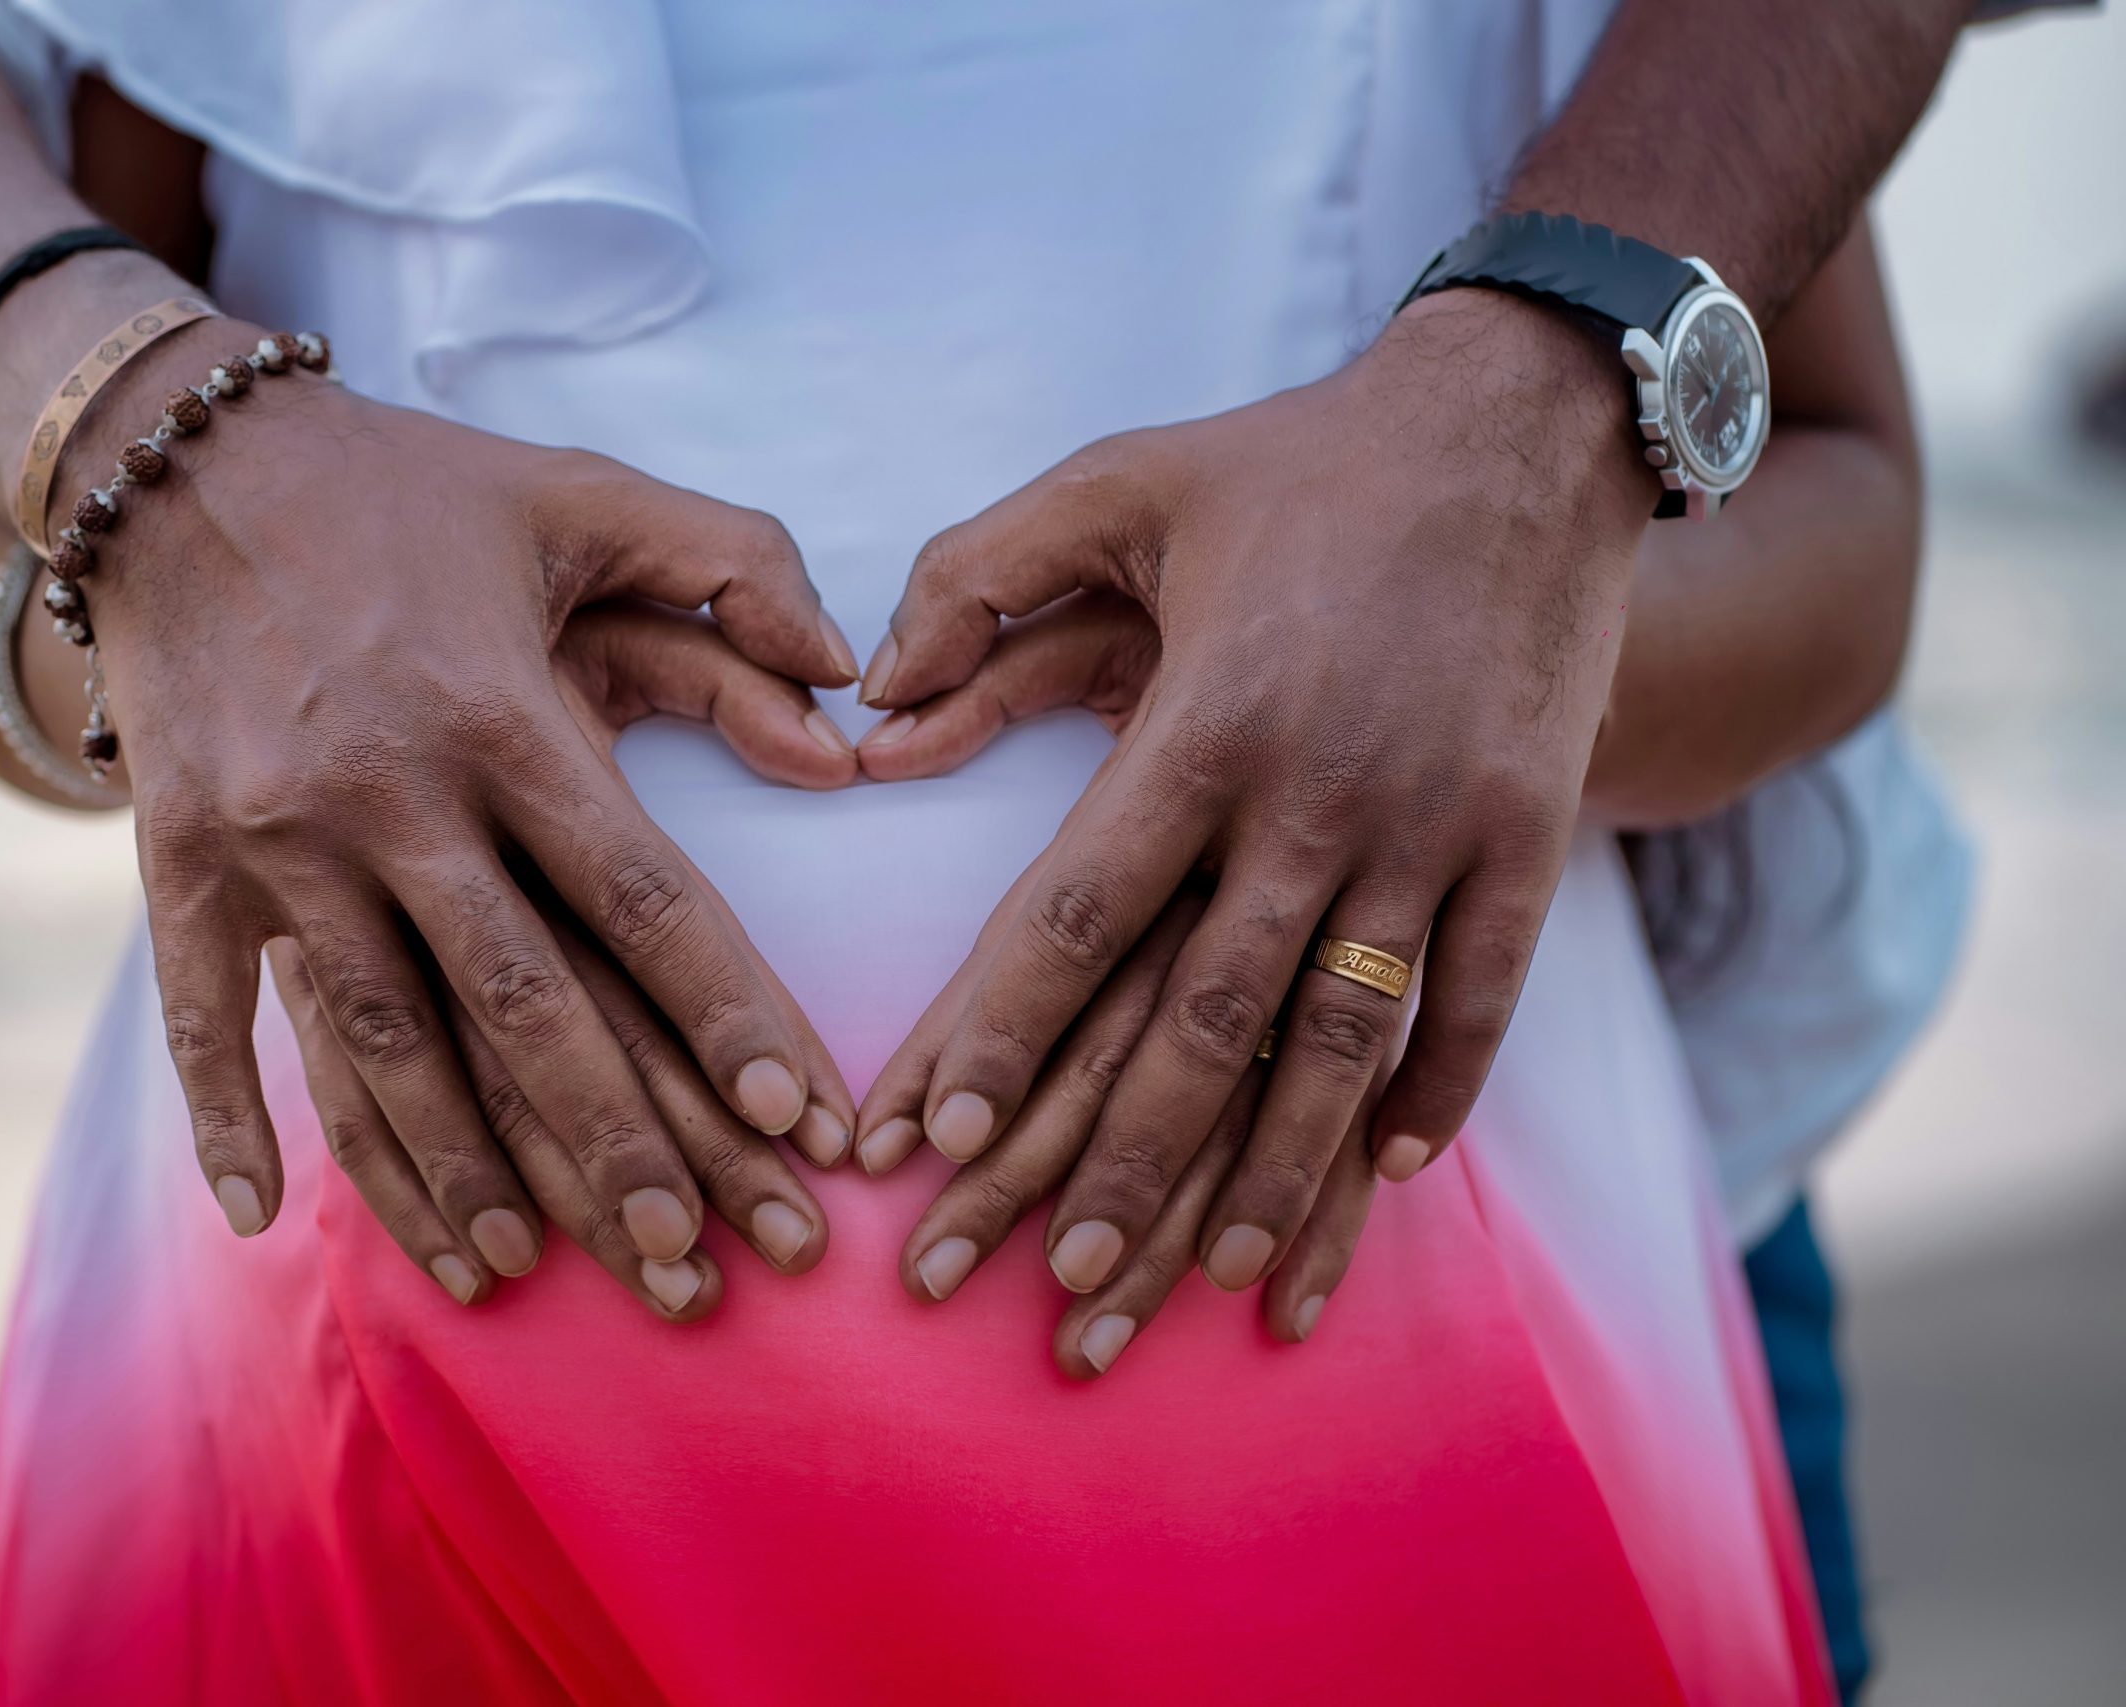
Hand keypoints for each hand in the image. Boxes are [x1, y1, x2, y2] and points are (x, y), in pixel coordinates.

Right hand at [75, 335, 862, 1284]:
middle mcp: (389, 793)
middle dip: (615, 1142)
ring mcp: (273, 840)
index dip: (726, 1013)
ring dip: (449, 1168)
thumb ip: (733, 560)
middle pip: (522, 1004)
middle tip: (690, 1260)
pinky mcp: (173, 861)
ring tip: (515, 1271)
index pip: (642, 895)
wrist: (174, 457)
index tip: (802, 1119)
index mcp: (502, 712)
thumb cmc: (407, 485)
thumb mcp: (576, 493)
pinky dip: (227, 1118)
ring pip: (375, 1040)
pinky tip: (265, 1218)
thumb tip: (854, 674)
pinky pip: (200, 1015)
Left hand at [854, 293, 1650, 1303]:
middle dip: (1115, 1164)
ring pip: (1339, 1042)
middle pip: (1196, 1020)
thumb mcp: (1123, 479)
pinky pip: (1482, 999)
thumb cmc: (1298, 461)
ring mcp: (1434, 825)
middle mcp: (1316, 795)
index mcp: (1203, 720)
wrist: (1527, 419)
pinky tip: (1384, 1178)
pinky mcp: (1528, 834)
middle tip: (1044, 1282)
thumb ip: (977, 575)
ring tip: (1208, 1277)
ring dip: (1271, 1174)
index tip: (931, 1147)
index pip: (1075, 914)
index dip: (999, 1038)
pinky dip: (1435, 1095)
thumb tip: (864, 695)